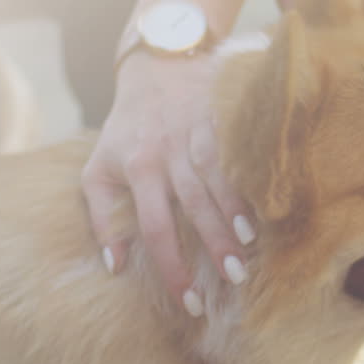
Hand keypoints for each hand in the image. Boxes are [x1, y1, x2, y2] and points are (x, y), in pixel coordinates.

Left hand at [81, 51, 251, 315]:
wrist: (158, 63)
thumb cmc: (128, 127)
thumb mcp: (98, 169)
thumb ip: (102, 217)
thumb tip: (115, 266)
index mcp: (136, 168)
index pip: (154, 227)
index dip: (171, 266)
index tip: (188, 300)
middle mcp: (167, 152)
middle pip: (191, 204)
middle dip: (213, 243)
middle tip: (233, 278)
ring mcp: (195, 131)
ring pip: (217, 177)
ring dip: (235, 211)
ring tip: (251, 245)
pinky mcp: (219, 116)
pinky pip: (236, 151)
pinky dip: (248, 178)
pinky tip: (264, 202)